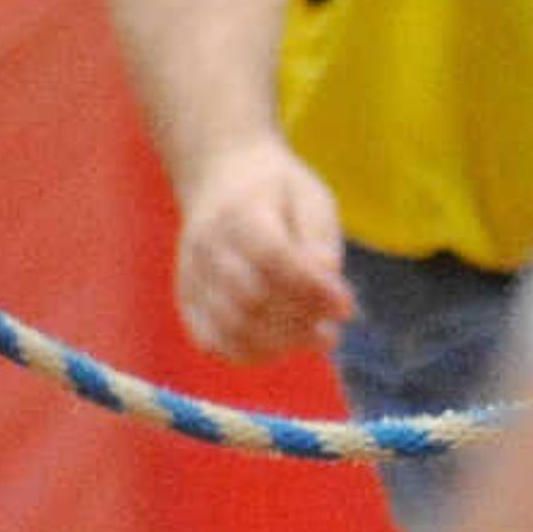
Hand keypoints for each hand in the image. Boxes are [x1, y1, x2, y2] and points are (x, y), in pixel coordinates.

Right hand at [173, 135, 355, 361]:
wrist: (218, 178)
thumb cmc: (278, 193)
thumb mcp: (311, 199)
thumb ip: (321, 243)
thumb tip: (333, 297)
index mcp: (239, 211)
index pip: (272, 258)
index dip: (312, 288)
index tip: (346, 306)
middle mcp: (206, 245)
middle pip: (251, 298)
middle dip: (300, 321)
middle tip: (332, 328)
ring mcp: (191, 275)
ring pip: (231, 327)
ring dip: (281, 343)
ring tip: (315, 337)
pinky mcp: (186, 300)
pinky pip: (213, 343)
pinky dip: (252, 353)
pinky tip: (282, 345)